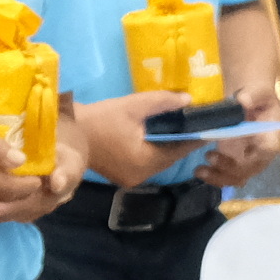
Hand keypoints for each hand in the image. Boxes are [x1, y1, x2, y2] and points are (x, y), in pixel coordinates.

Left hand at [0, 118, 88, 226]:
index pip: (33, 203)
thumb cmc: (62, 149)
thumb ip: (65, 169)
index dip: (12, 207)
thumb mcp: (68, 157)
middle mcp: (37, 205)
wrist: (61, 152)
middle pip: (9, 213)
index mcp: (54, 194)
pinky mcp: (6, 202)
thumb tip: (57, 183)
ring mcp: (22, 206)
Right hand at [77, 90, 210, 187]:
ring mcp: (131, 178)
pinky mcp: (123, 176)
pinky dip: (154, 151)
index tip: (211, 127)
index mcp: (146, 161)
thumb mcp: (133, 106)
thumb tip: (188, 100)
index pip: (179, 150)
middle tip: (195, 124)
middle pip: (170, 158)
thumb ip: (162, 102)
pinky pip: (147, 163)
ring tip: (179, 128)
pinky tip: (157, 136)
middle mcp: (142, 175)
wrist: (68, 133)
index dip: (195, 138)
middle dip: (182, 141)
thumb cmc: (100, 118)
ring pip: (159, 161)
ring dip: (167, 146)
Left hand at [195, 86, 279, 187]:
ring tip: (200, 171)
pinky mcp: (234, 161)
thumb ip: (252, 95)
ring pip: (238, 177)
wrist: (250, 99)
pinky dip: (215, 177)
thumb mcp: (258, 90)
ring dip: (220, 178)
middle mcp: (261, 152)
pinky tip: (201, 172)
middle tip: (209, 156)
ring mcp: (247, 159)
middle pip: (250, 169)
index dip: (253, 156)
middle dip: (230, 168)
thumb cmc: (258, 95)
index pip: (268, 151)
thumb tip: (242, 101)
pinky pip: (227, 176)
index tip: (236, 151)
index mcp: (271, 135)